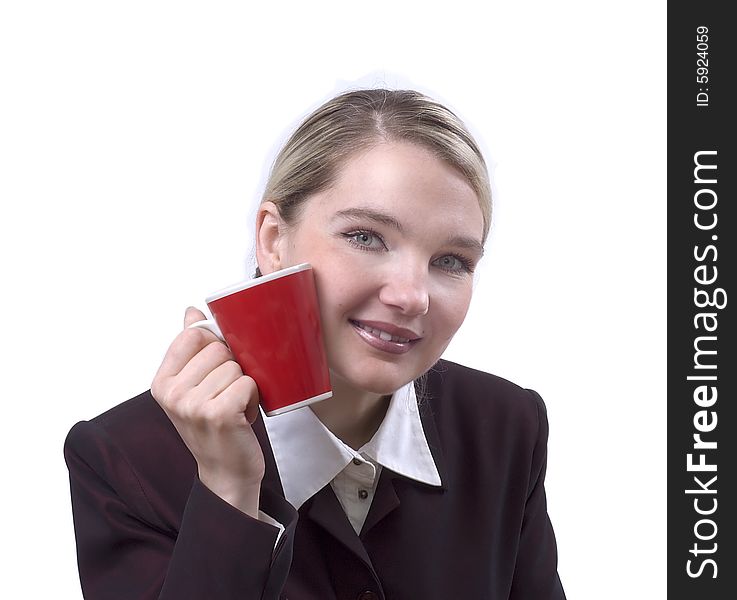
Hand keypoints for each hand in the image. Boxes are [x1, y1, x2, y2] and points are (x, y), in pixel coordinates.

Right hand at [151, 307, 264, 516]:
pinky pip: (248, 382)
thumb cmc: (213, 426)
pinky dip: (252, 397)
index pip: (192, 335)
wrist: (225, 472)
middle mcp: (172, 394)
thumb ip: (191, 348)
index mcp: (162, 382)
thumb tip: (191, 312)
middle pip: (218, 349)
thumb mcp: (194, 386)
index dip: (214, 345)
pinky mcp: (218, 414)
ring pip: (235, 366)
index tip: (216, 368)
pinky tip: (242, 415)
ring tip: (233, 407)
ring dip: (243, 386)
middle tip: (225, 395)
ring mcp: (193, 405)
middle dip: (231, 368)